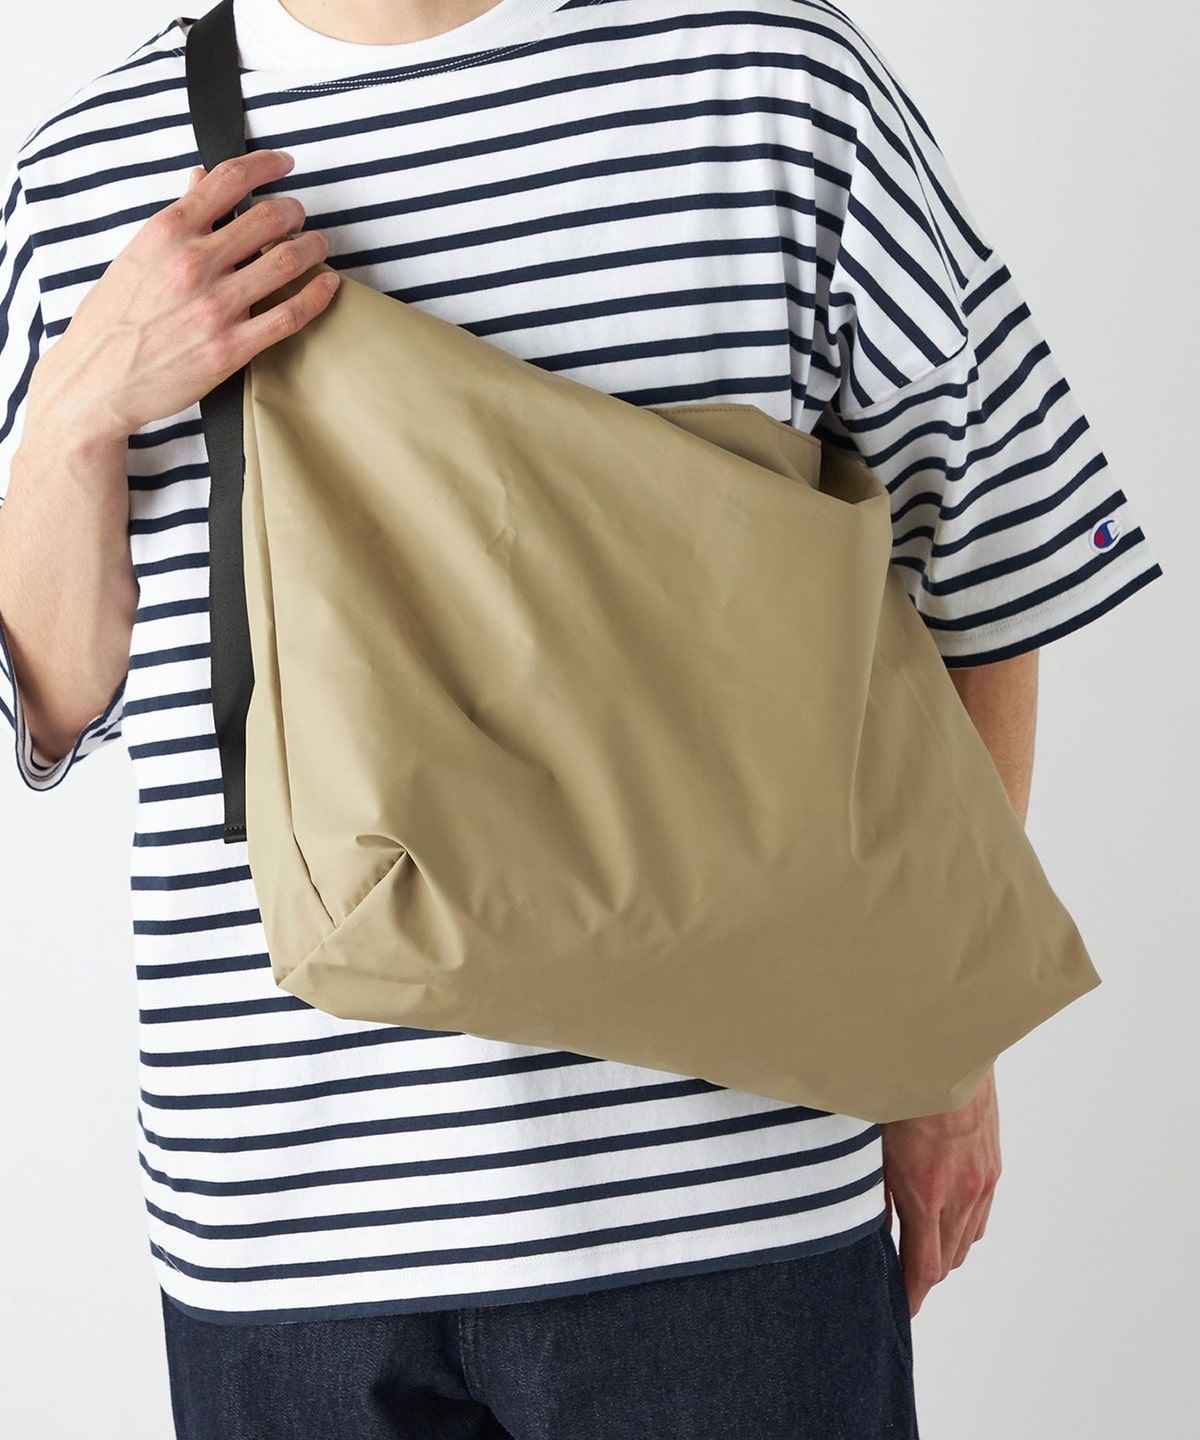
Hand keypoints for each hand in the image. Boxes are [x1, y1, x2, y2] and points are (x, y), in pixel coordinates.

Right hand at [26, 149, 338, 445]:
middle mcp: (195, 263)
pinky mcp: (233, 347)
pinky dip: (317, 295)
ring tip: (318, 245)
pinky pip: (290, 315)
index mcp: (168, 232)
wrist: (97, 380)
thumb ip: (176, 219)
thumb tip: (201, 180)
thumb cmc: (111, 320)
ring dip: (313, 247)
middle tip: (300, 217)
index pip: (228, 179)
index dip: (266, 165)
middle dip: (294, 211)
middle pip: (269, 217)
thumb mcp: (135, 255)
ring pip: (287, 261)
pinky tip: (328, 284)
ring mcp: (216, 306)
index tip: (284, 164)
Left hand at [879, 1064, 1001, 1317]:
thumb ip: (875, 1191)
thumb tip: (871, 1225)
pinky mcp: (992, 1165)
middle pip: (948, 1261)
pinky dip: (964, 1228)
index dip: (912, 1294)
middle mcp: (961, 1194)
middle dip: (925, 1277)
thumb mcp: (874, 1144)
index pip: (924, 1267)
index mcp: (928, 1193)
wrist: (943, 1051)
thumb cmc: (899, 1090)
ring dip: (946, 1253)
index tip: (901, 1308)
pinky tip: (946, 1221)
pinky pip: (981, 1214)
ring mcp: (982, 1181)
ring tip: (921, 1254)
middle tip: (903, 1282)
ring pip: (968, 1240)